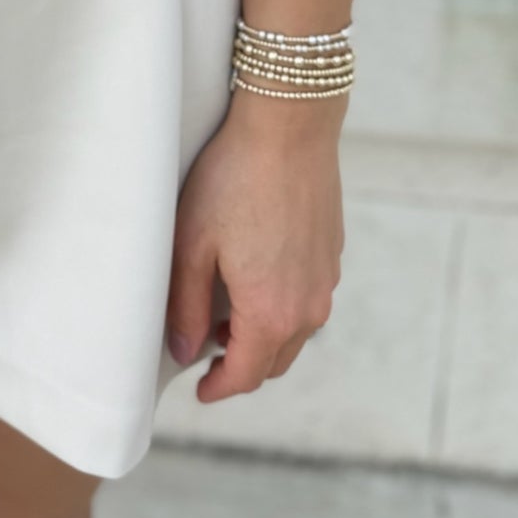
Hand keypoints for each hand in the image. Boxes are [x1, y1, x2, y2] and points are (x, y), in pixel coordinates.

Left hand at [165, 92, 344, 400]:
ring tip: (226, 316)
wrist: (289, 128)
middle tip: (207, 353)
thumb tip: (184, 350)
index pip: (246, 375)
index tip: (200, 389)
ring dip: (264, 337)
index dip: (219, 388)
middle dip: (242, 366)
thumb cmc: (232, 178)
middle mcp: (307, 308)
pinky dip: (283, 308)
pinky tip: (257, 278)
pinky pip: (309, 300)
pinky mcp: (332, 255)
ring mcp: (326, 281)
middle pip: (275, 362)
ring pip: (295, 333)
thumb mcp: (192, 243)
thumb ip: (185, 304)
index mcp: (270, 313)